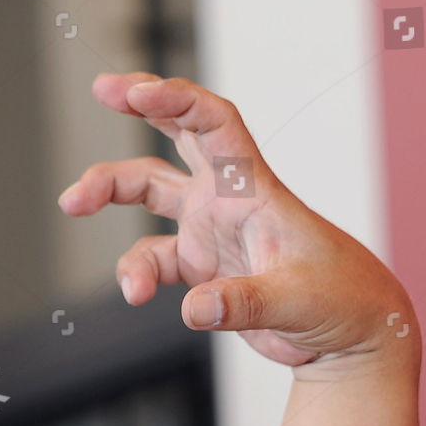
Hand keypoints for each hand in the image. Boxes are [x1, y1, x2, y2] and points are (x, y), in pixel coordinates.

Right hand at [58, 72, 415, 369]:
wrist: (353, 337)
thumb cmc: (343, 302)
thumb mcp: (297, 301)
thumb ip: (243, 303)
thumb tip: (193, 308)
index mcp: (254, 189)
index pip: (214, 125)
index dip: (176, 100)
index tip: (136, 93)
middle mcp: (228, 201)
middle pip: (176, 135)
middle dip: (139, 104)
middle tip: (102, 88)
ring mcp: (214, 232)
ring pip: (149, 191)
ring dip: (109, 191)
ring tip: (72, 203)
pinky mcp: (206, 268)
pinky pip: (153, 259)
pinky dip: (137, 273)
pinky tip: (137, 295)